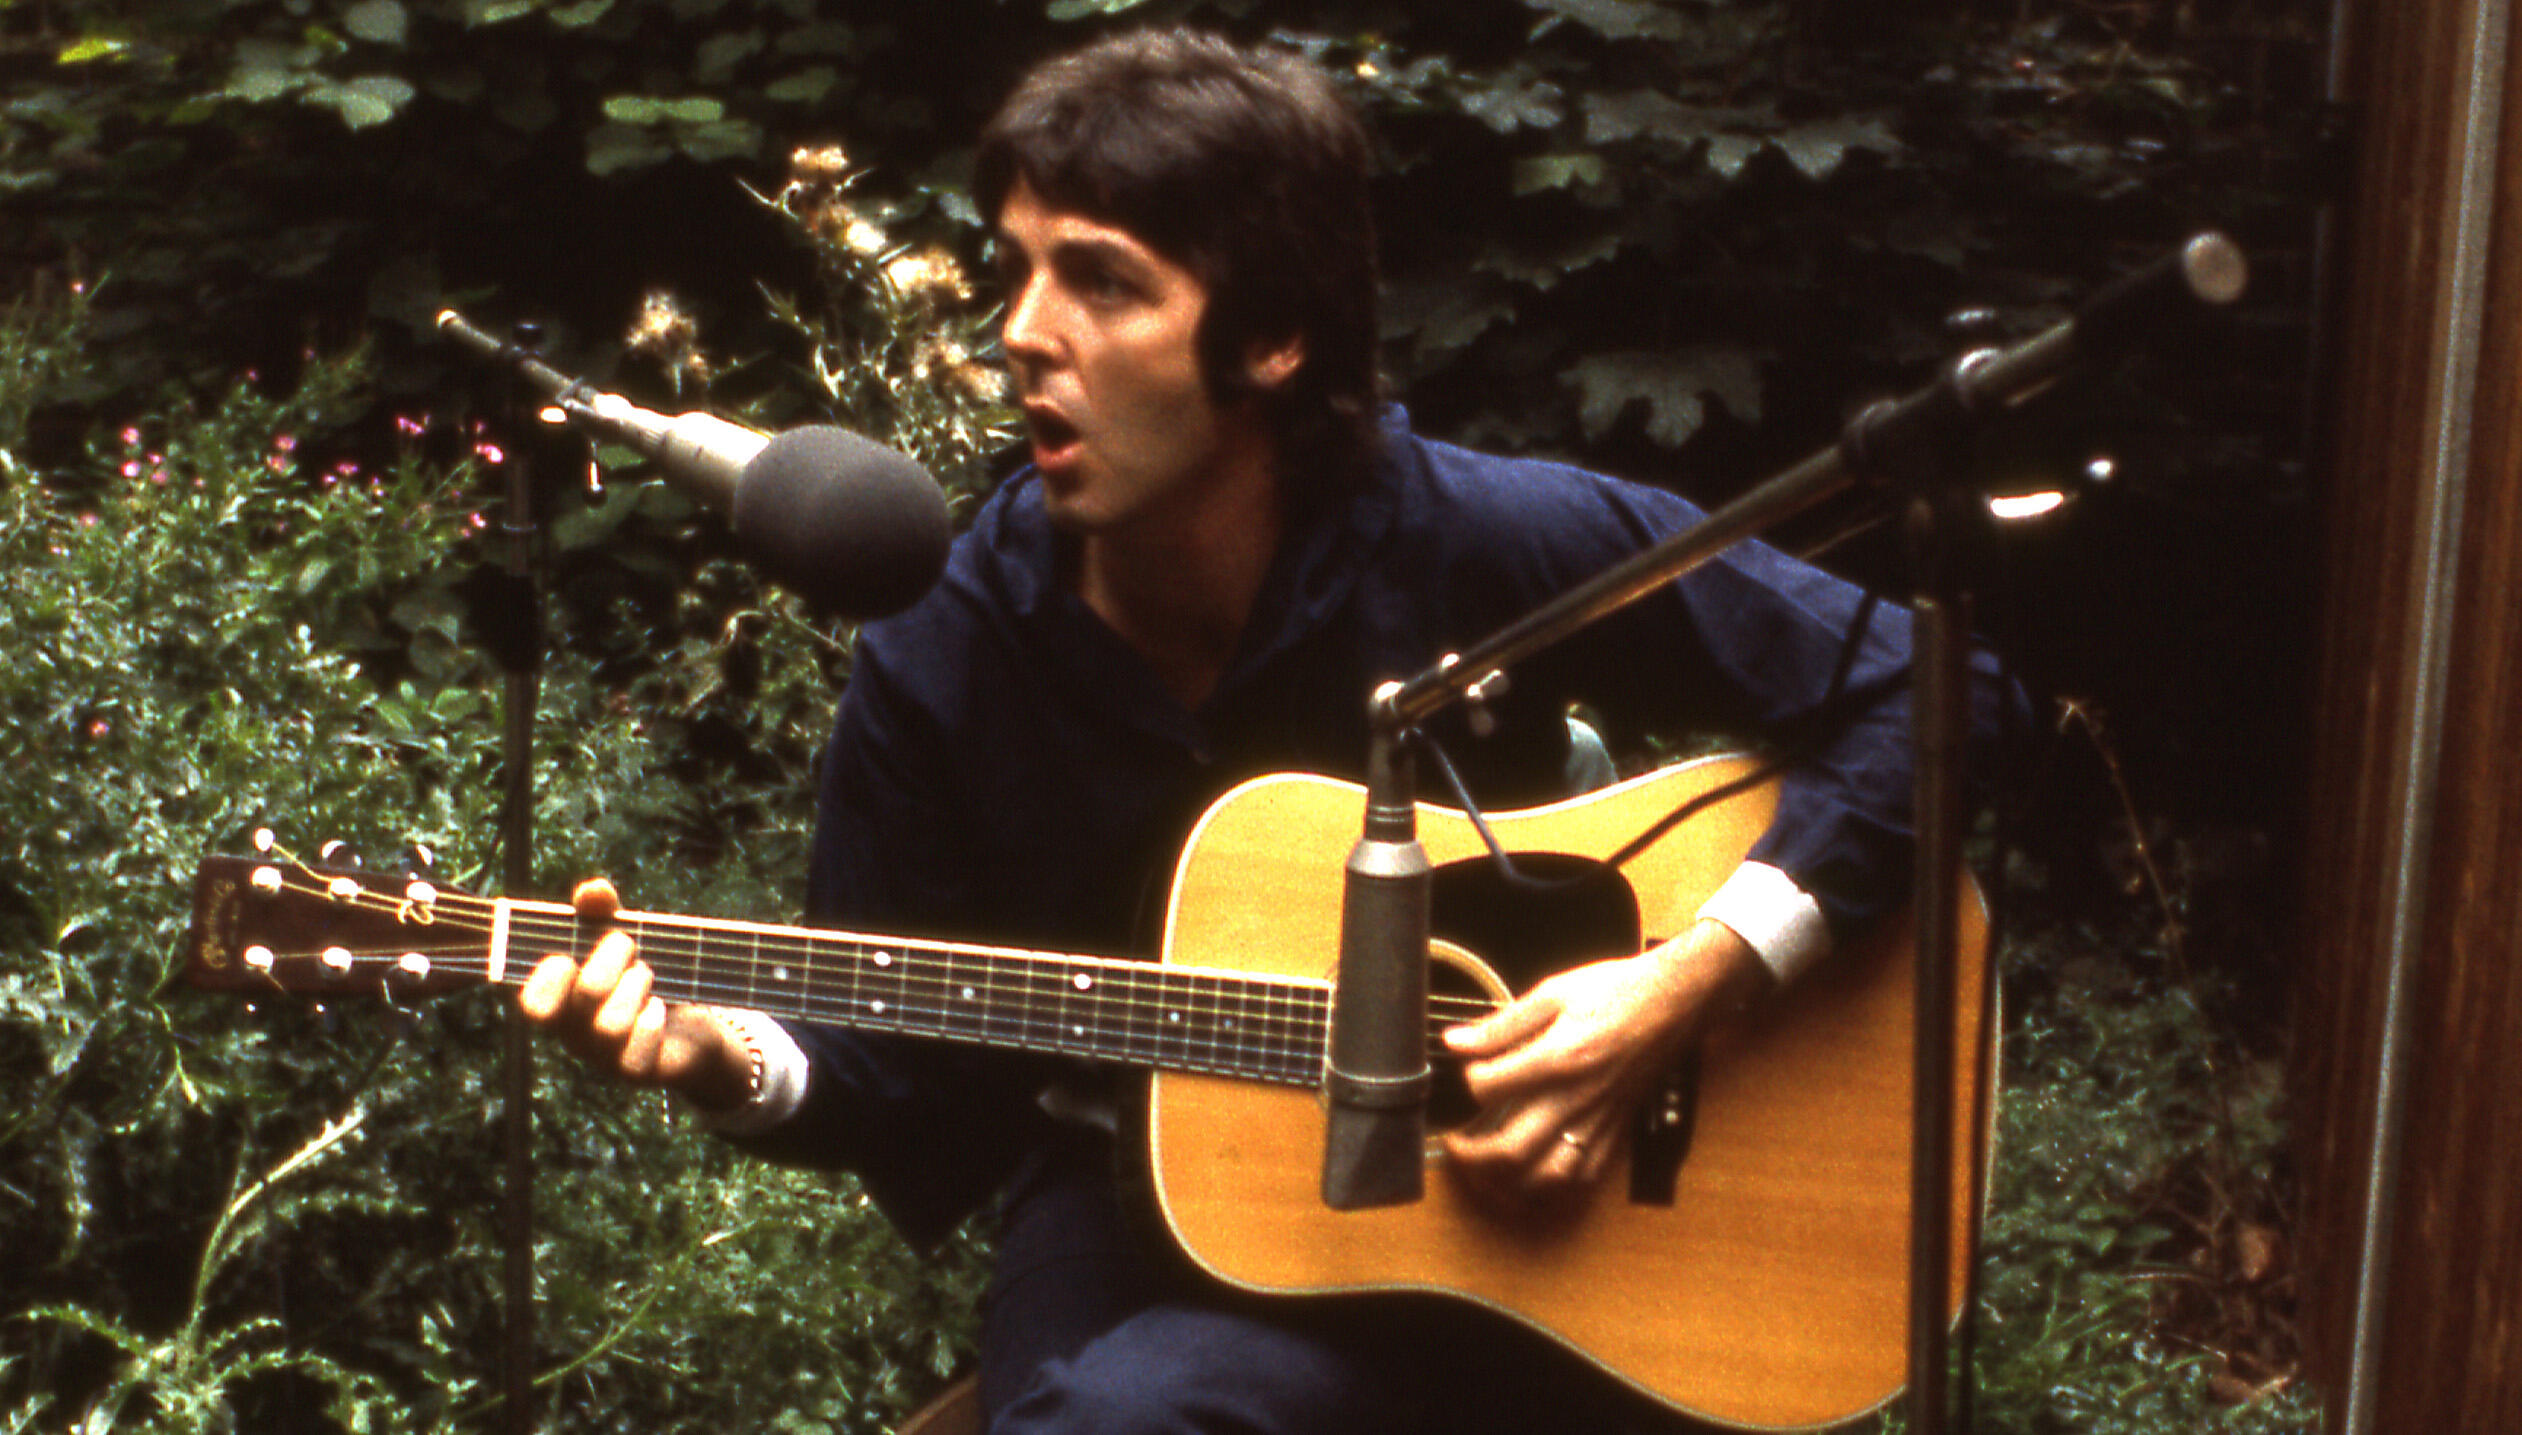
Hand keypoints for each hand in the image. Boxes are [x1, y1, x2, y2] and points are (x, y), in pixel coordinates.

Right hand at [517, 878, 755, 1112]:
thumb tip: (593, 889)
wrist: (686, 1027)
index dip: (550, 977)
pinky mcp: (636, 1072)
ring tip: (647, 979)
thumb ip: (601, 913)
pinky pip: (636, 1056)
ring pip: (611, 1025)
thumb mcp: (618, 940)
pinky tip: (659, 1009)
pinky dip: (652, 1023)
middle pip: (587, 994)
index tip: (570, 954)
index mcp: (559, 1003)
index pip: (534, 1004)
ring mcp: (602, 1057)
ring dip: (638, 986)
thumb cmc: (638, 979)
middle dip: (615, 956)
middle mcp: (574, 1035)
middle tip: (631, 952)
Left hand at [1440, 919, 1765, 1209]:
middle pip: (1512, 1150)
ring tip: (1484, 1170)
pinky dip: (1551, 1188)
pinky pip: (1583, 1178)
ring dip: (1507, 1184)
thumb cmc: (1617, 992)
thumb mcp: (1553, 992)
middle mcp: (1577, 1098)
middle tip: (1455, 1144)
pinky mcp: (1615, 1131)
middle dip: (1471, 1157)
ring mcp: (1598, 1121)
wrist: (1674, 1001)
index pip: (1488, 1088)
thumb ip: (1502, 1024)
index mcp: (1559, 1057)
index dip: (1466, 1083)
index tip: (1466, 1072)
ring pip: (1546, 1177)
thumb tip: (1457, 1040)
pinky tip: (1531, 1178)